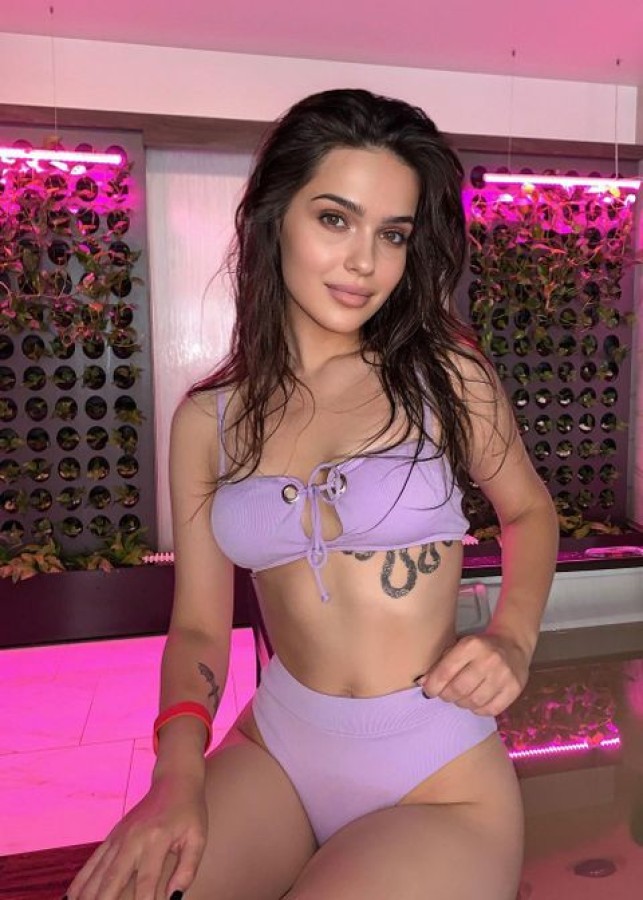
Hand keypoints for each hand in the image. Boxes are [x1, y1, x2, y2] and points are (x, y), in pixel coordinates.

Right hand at [65, 771, 206, 899]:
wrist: (174, 781)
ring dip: (88, 895)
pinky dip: (80, 881)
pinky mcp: (112, 836)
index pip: (147, 880)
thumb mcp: (198, 837)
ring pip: (98, 873)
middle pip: (114, 878)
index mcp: (157, 839)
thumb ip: (188, 868)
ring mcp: (119, 837)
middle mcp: (133, 838)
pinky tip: (70, 898)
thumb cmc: (189, 812)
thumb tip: (175, 897)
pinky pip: (92, 862)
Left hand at [416, 631, 530, 716]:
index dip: (433, 685)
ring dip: (462, 703)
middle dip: (447, 696)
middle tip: (445, 695)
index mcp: (472, 645)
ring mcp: (504, 675)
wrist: (512, 645)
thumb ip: (441, 663)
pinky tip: (475, 701)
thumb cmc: (479, 647)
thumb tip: (422, 683)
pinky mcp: (515, 689)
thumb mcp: (459, 646)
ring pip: (474, 701)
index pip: (446, 671)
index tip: (429, 691)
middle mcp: (489, 659)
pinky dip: (478, 710)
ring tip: (461, 697)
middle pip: (459, 689)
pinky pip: (490, 709)